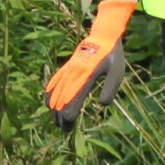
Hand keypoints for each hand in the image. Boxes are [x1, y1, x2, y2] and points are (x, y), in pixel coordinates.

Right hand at [45, 0, 136, 126]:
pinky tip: (48, 103)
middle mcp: (74, 73)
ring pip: (57, 91)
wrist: (103, 35)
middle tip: (64, 129)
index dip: (70, 114)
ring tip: (56, 121)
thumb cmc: (113, 56)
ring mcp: (69, 69)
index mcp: (87, 76)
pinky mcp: (67, 66)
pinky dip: (50, 92)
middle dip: (61, 115)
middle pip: (63, 98)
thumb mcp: (117, 72)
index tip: (69, 125)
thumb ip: (110, 89)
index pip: (74, 99)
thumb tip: (102, 105)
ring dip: (55, 107)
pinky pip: (55, 80)